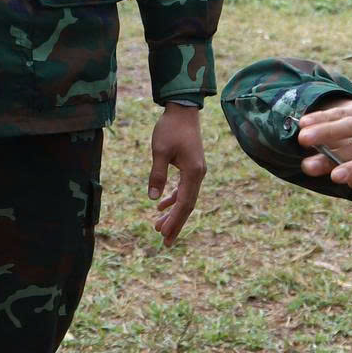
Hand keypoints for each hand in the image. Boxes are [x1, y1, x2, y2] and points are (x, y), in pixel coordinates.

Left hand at [149, 103, 206, 246]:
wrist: (183, 110)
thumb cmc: (170, 128)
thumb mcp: (160, 151)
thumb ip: (157, 175)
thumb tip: (153, 199)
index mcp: (193, 173)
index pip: (184, 204)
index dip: (174, 221)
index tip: (164, 236)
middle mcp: (198, 175)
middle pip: (187, 206)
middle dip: (175, 224)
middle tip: (163, 242)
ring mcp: (196, 171)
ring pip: (186, 198)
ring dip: (173, 213)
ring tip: (158, 227)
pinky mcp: (191, 167)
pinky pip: (184, 189)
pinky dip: (173, 198)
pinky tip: (161, 206)